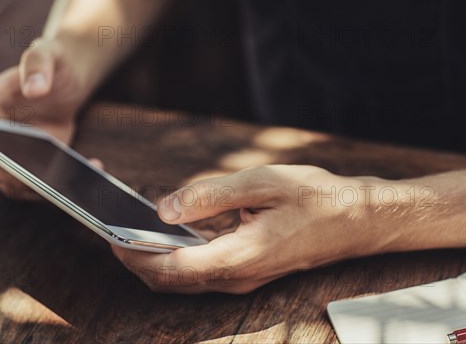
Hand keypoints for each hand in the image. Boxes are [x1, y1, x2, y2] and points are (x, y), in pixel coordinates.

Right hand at [0, 39, 88, 197]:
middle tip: (33, 173)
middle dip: (5, 172)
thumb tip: (34, 89)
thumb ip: (38, 63)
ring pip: (7, 182)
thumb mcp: (48, 53)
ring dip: (34, 185)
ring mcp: (6, 154)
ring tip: (62, 180)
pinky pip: (35, 186)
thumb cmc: (51, 63)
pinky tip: (92, 167)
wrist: (68, 82)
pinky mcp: (29, 166)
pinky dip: (58, 185)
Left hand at [112, 165, 383, 293]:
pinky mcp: (246, 270)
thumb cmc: (314, 199)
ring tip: (133, 232)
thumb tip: (164, 207)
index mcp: (237, 257)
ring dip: (154, 261)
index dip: (135, 255)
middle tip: (113, 233)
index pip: (170, 267)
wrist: (355, 221)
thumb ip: (209, 196)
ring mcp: (241, 278)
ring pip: (183, 280)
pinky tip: (168, 233)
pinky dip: (176, 257)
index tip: (110, 236)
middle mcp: (235, 277)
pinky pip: (200, 271)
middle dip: (136, 261)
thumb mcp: (261, 183)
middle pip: (170, 280)